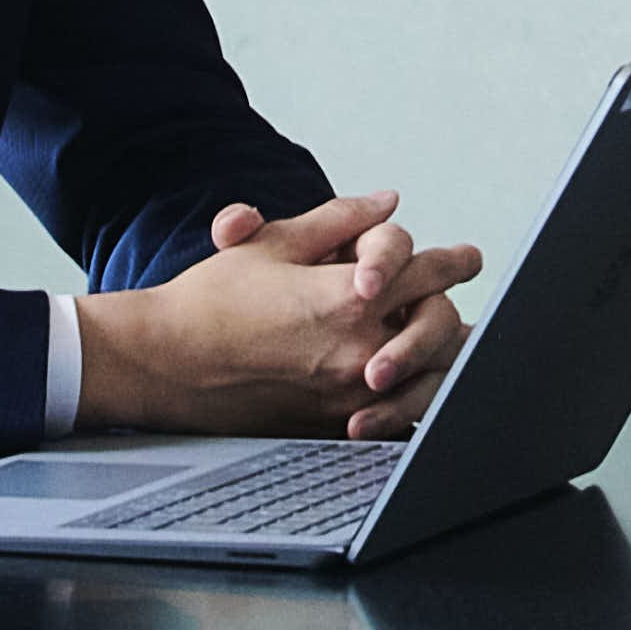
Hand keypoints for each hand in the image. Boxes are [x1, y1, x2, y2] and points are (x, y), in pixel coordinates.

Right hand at [75, 188, 489, 436]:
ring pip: (431, 376)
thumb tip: (386, 203)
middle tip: (459, 291)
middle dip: (450, 302)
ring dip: (444, 354)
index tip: (467, 257)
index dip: (452, 260)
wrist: (164, 364)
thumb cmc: (209, 303)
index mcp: (347, 298)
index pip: (425, 270)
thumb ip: (339, 220)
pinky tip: (421, 388)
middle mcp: (356, 350)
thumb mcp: (272, 245)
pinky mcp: (333, 426)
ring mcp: (348, 395)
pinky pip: (398, 418)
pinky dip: (415, 400)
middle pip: (440, 322)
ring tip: (456, 342)